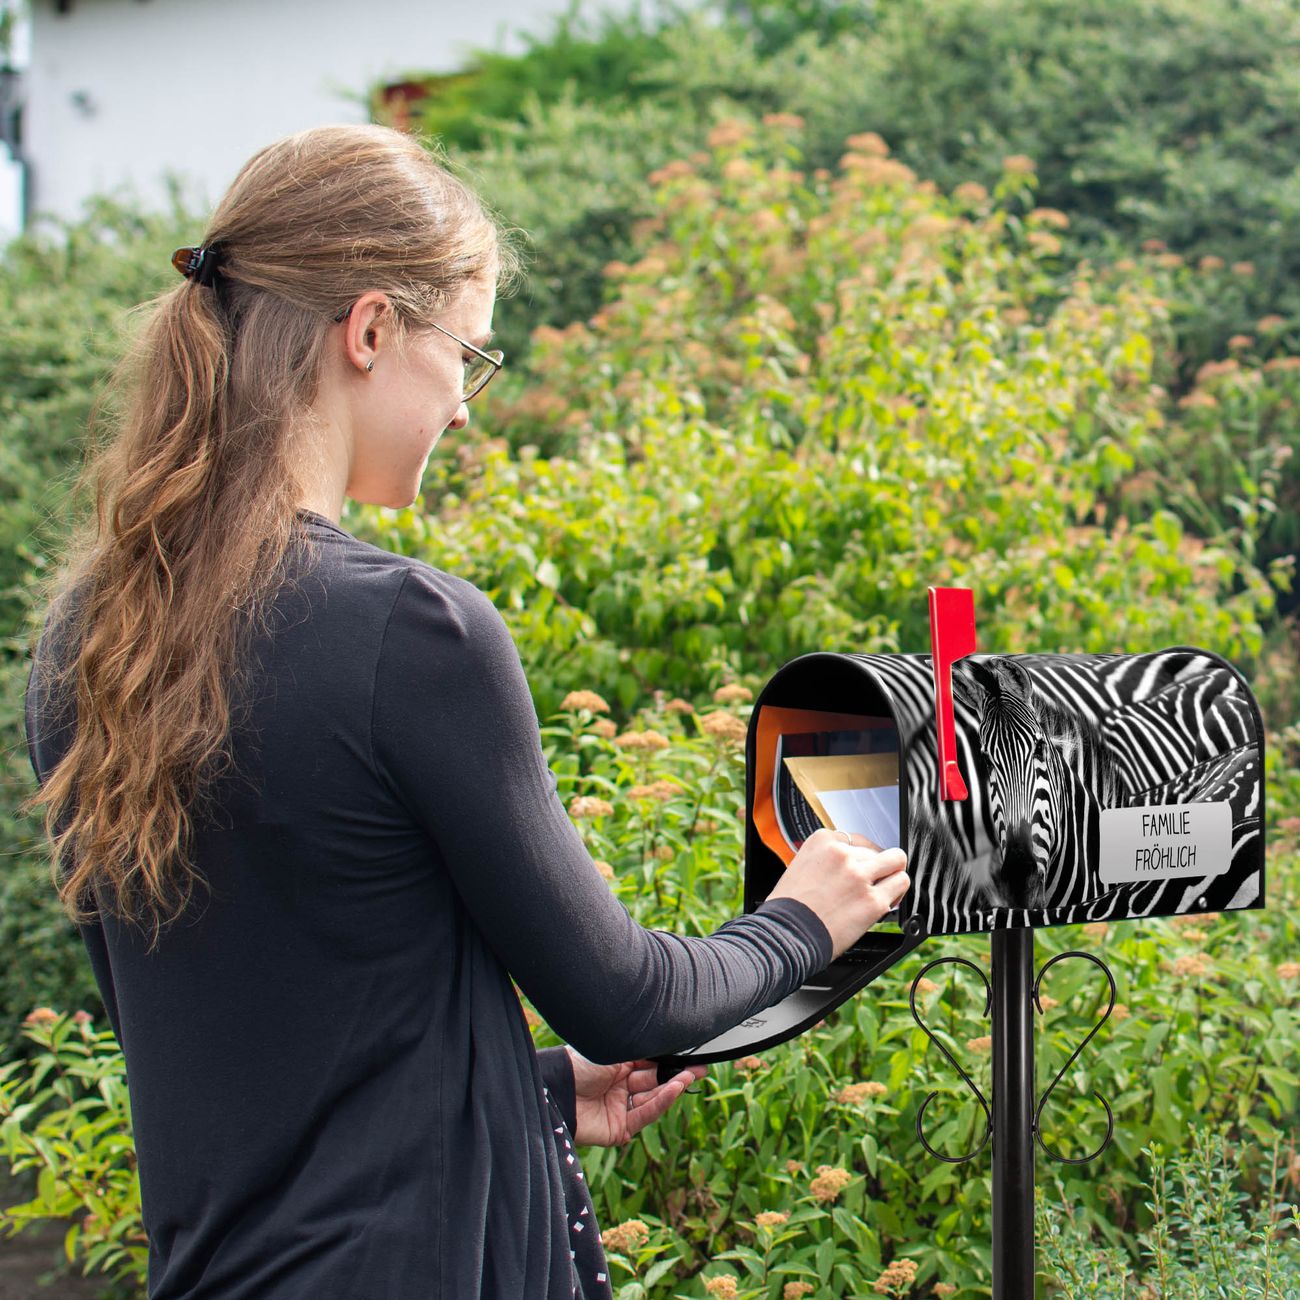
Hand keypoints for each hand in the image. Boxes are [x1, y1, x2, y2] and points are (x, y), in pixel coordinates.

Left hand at [566, 1047, 707, 1146]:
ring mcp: (619, 1108)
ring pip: (652, 1099)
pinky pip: (644, 1115)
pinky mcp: (618, 1129)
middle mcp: (618, 1086)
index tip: (691, 1055)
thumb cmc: (579, 1064)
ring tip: (688, 1076)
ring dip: (671, 1088)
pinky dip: (660, 1103)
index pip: (649, 1063)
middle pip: (653, 1081)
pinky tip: (674, 1089)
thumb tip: (668, 1042)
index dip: (669, 1060)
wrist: (556, 1089)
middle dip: (676, 1074)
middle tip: (699, 1068)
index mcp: (616, 1065)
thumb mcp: (614, 1051)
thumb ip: (642, 1052)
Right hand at [765, 827, 908, 958]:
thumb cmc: (788, 908)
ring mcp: (859, 876)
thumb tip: (847, 864)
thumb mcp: (800, 867)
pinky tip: (885, 902)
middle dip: (875, 867)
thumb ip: (825, 860)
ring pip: (896, 861)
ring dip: (891, 875)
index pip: (857, 840)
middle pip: (876, 851)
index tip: (859, 868)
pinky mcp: (873, 900)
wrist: (786, 935)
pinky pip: (900, 884)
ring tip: (883, 888)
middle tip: (869, 883)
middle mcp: (842, 854)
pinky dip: (896, 893)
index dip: (860, 857)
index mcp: (822, 841)